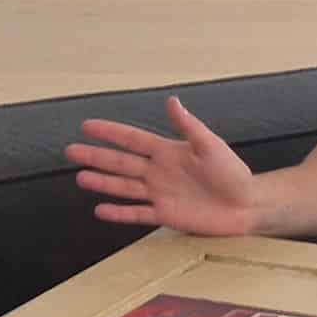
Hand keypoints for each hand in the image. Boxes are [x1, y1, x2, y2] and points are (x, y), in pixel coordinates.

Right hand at [65, 95, 261, 233]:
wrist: (247, 205)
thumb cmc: (233, 172)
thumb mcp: (210, 145)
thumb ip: (188, 126)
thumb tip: (171, 100)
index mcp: (168, 151)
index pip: (132, 140)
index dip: (110, 133)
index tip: (86, 126)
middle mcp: (159, 171)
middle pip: (120, 163)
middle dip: (96, 156)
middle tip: (70, 151)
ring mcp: (160, 194)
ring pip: (124, 187)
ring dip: (102, 183)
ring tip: (80, 178)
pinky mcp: (165, 215)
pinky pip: (137, 214)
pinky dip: (119, 212)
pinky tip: (100, 209)